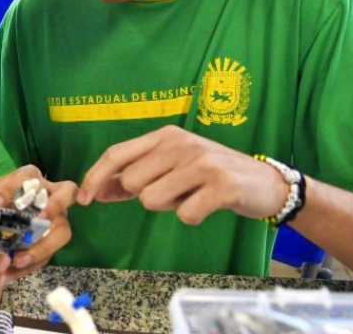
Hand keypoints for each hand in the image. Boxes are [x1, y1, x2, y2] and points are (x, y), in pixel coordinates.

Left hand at [0, 165, 77, 280]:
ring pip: (63, 229)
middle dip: (54, 207)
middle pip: (67, 193)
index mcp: (29, 178)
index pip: (26, 177)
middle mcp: (50, 194)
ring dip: (43, 246)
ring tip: (18, 260)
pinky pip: (51, 253)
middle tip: (37, 221)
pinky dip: (32, 264)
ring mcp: (57, 218)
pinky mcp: (53, 241)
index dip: (11, 190)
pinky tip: (13, 271)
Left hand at [77, 126, 288, 224]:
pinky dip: (192, 217)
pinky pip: (184, 214)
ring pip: (153, 200)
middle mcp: (181, 143)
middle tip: (176, 192)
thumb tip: (98, 190)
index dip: (95, 177)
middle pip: (131, 182)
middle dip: (146, 196)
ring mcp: (201, 163)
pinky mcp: (221, 185)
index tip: (84, 199)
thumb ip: (137, 177)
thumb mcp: (173, 168)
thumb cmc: (213, 177)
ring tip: (193, 196)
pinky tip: (208, 206)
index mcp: (165, 136)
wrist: (267, 183)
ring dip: (170, 207)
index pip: (117, 153)